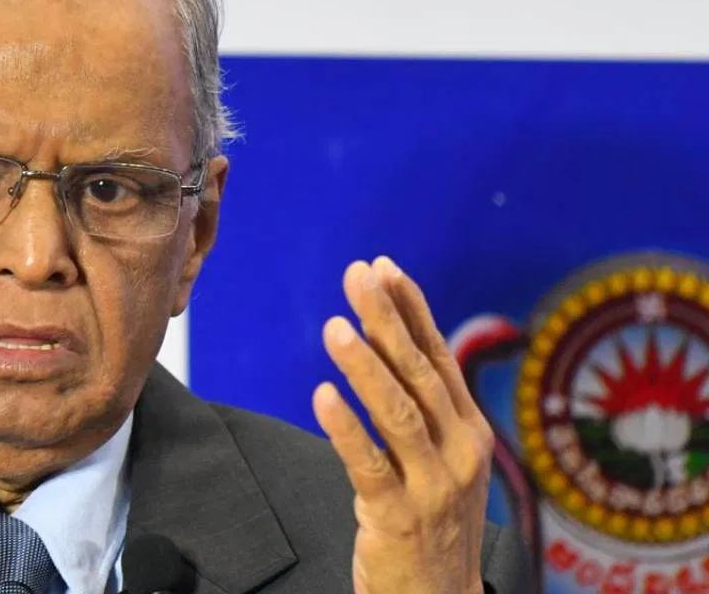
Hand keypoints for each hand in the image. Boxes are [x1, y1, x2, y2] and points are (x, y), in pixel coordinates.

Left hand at [313, 257, 491, 593]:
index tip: (383, 268)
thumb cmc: (433, 521)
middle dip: (386, 320)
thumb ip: (424, 407)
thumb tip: (391, 339)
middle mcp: (459, 452)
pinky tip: (322, 395)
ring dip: (365, 366)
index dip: (411, 311)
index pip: (437, 358)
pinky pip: (369, 465)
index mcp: (468, 431)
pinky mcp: (398, 517)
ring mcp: (432, 486)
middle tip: (357, 276)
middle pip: (419, 374)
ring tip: (335, 326)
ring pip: (398, 413)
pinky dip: (346, 428)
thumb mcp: (442, 459)